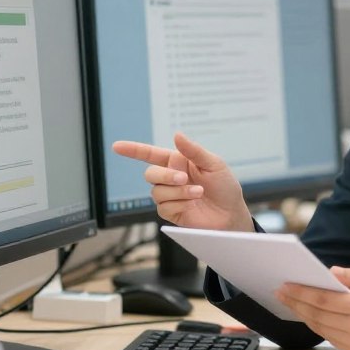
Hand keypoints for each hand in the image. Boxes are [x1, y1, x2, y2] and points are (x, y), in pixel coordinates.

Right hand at [112, 132, 252, 231]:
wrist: (232, 214)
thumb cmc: (225, 187)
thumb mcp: (214, 164)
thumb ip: (194, 151)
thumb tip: (177, 135)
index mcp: (178, 162)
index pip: (150, 154)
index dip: (133, 150)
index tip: (117, 147)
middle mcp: (171, 178)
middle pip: (150, 173)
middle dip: (165, 175)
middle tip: (184, 178)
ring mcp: (170, 196)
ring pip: (156, 191)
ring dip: (177, 191)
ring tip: (198, 193)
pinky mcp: (172, 212)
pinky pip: (163, 207)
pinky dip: (178, 203)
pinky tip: (192, 204)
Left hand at [276, 267, 349, 349]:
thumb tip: (330, 272)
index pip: (325, 301)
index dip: (302, 293)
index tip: (285, 285)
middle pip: (318, 316)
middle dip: (296, 303)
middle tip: (280, 291)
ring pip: (320, 328)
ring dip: (302, 314)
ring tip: (289, 301)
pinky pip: (329, 337)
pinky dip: (315, 324)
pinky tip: (307, 313)